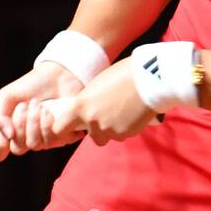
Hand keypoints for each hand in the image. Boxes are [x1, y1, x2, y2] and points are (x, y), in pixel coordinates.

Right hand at [0, 61, 84, 161]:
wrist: (59, 76)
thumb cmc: (34, 84)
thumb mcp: (8, 96)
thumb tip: (7, 135)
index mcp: (11, 129)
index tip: (6, 134)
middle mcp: (27, 137)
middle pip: (17, 148)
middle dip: (19, 125)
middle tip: (24, 105)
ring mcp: (44, 138)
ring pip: (34, 145)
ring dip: (34, 122)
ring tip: (38, 105)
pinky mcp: (61, 136)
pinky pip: (51, 141)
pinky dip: (48, 124)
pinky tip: (49, 111)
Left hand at [44, 57, 159, 145]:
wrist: (150, 78)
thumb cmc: (123, 74)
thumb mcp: (97, 85)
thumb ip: (88, 101)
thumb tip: (87, 111)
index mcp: (80, 106)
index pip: (59, 128)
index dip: (65, 128)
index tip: (71, 126)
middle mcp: (92, 121)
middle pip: (90, 135)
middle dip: (97, 127)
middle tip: (109, 112)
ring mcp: (109, 130)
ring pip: (107, 136)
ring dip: (112, 128)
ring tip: (123, 111)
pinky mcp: (126, 134)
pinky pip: (122, 135)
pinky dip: (126, 127)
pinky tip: (133, 112)